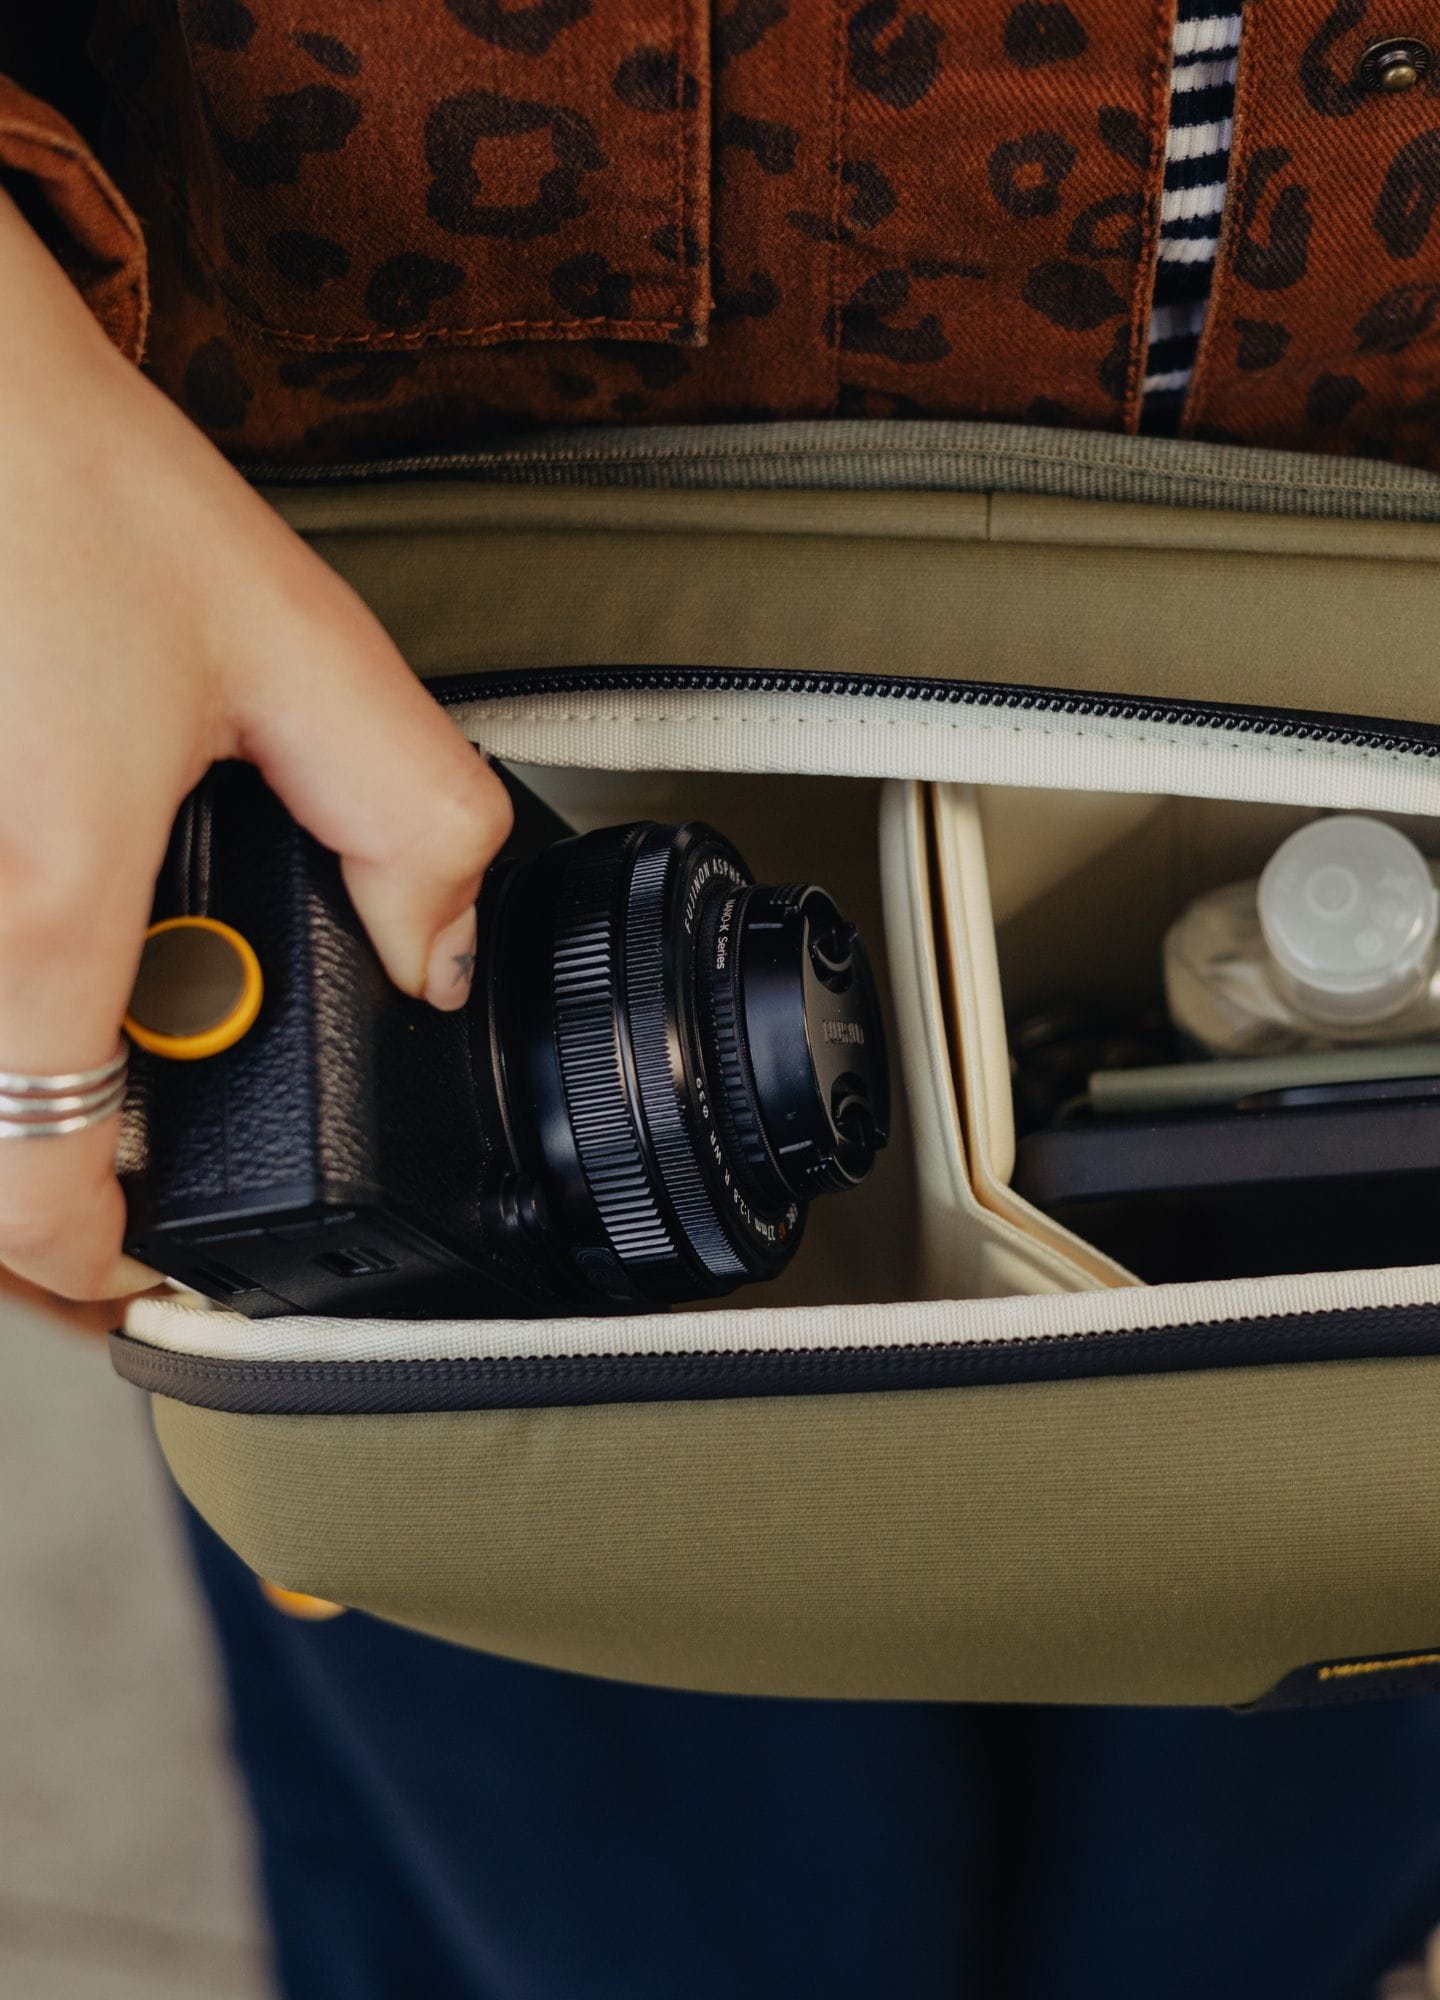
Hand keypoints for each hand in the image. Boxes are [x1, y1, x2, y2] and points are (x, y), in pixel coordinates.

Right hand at [0, 190, 510, 1303]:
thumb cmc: (61, 481)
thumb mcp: (306, 654)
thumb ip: (418, 825)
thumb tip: (438, 960)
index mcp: (36, 897)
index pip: (32, 1188)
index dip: (95, 1275)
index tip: (146, 1290)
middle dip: (38, 1205)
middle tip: (117, 1201)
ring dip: (4, 1109)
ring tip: (80, 1093)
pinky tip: (40, 978)